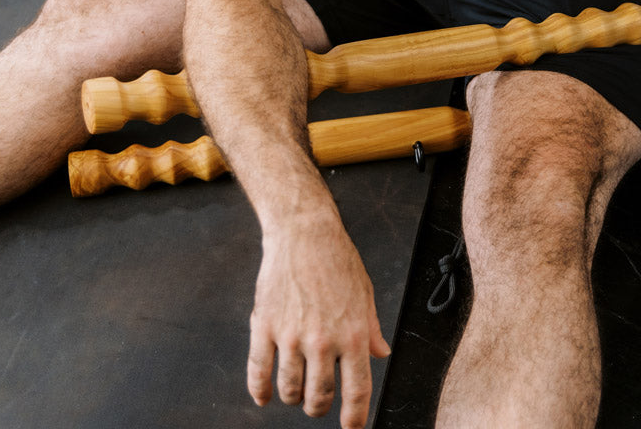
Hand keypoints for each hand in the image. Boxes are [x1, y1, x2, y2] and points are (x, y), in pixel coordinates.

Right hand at [247, 216, 390, 428]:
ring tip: (295, 392)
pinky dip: (260, 390)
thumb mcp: (364, 293)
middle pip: (319, 397)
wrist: (304, 231)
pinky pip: (259, 371)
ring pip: (290, 390)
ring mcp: (292, 334)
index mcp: (354, 334)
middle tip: (318, 404)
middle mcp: (324, 339)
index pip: (357, 390)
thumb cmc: (337, 258)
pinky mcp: (265, 324)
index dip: (354, 418)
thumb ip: (372, 327)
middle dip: (319, 408)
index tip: (351, 428)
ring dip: (293, 398)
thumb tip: (381, 354)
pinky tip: (264, 395)